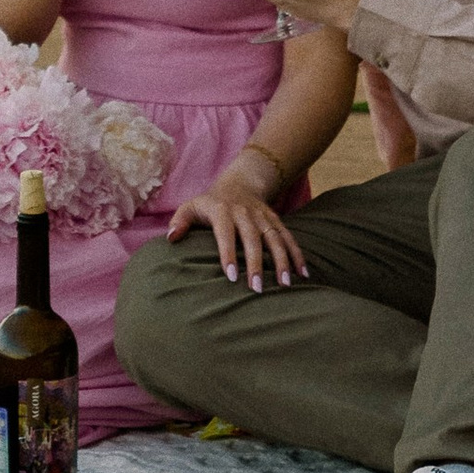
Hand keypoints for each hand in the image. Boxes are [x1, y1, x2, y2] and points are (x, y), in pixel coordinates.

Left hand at [165, 150, 306, 290]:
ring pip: (274, 239)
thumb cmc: (210, 204)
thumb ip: (180, 221)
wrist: (239, 183)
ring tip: (285, 285)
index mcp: (222, 210)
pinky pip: (288, 238)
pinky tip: (303, 274)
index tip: (231, 276)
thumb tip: (170, 238)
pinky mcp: (276, 221)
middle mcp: (245, 213)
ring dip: (282, 261)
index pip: (225, 233)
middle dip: (256, 264)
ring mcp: (263, 217)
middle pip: (253, 239)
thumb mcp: (192, 206)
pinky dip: (297, 255)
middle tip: (257, 289)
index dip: (228, 253)